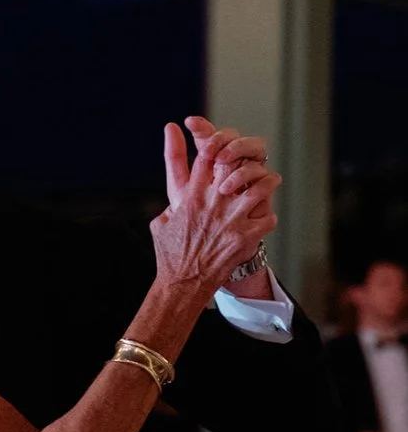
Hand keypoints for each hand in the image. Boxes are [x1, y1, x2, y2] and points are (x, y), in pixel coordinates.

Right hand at [152, 116, 280, 296]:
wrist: (183, 283)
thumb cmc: (170, 256)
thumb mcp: (160, 224)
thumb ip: (171, 207)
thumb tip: (175, 201)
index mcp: (191, 197)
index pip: (207, 158)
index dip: (218, 148)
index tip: (226, 151)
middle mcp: (213, 203)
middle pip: (236, 166)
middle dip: (245, 162)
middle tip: (251, 163)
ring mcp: (231, 220)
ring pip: (260, 188)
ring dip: (267, 183)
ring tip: (270, 181)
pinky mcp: (245, 237)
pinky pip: (268, 218)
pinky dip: (268, 217)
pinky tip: (265, 218)